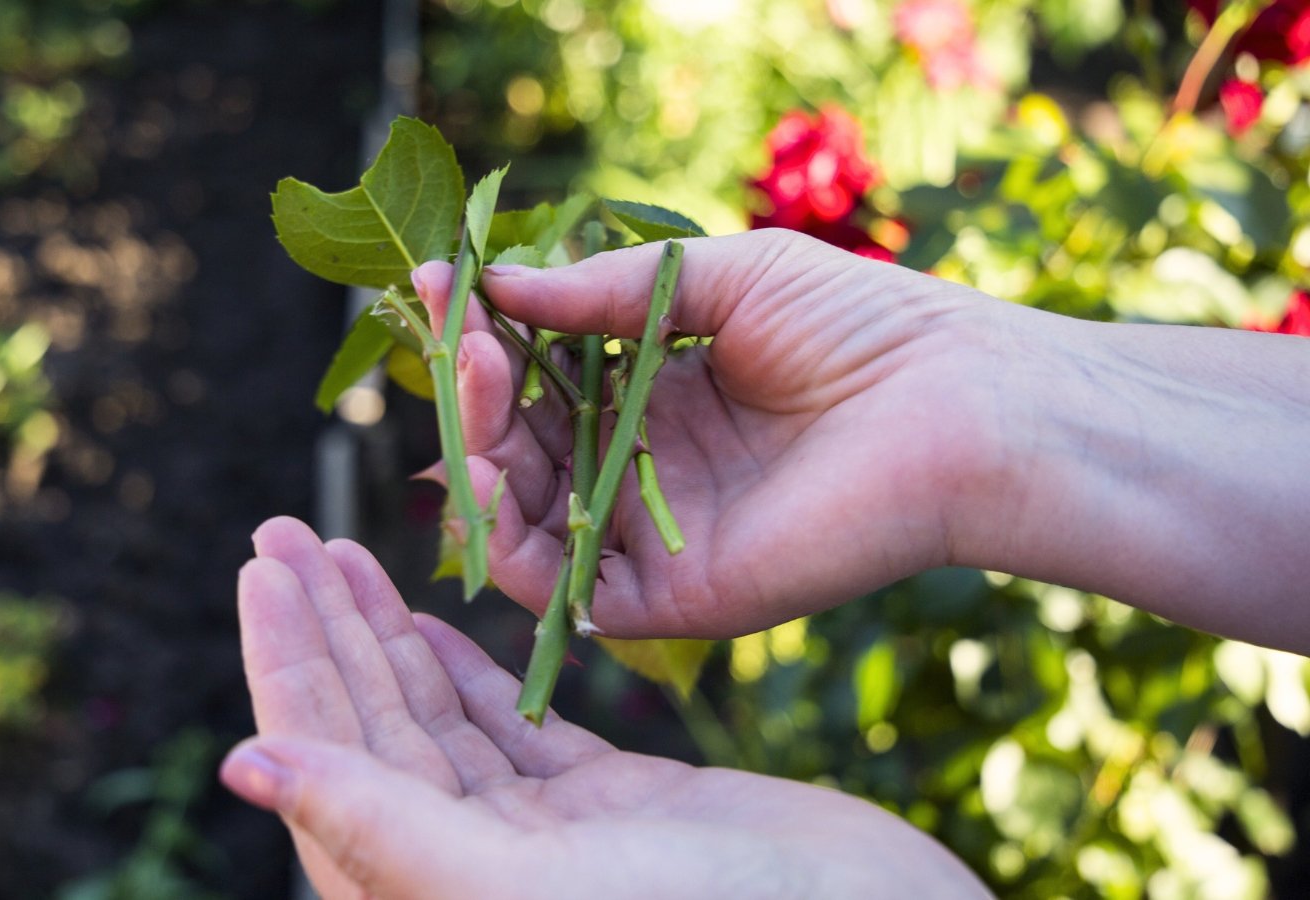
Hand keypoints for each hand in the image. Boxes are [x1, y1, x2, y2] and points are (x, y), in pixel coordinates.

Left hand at [223, 517, 988, 898]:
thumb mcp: (522, 885)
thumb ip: (382, 828)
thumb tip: (244, 763)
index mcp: (425, 895)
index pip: (326, 763)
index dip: (287, 664)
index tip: (261, 567)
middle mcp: (470, 869)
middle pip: (372, 731)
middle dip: (324, 628)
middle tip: (283, 533)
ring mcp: (543, 837)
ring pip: (437, 719)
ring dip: (387, 632)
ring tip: (342, 549)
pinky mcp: (612, 806)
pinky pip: (514, 726)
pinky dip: (471, 666)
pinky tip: (434, 613)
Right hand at [419, 229, 1309, 651]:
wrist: (960, 404)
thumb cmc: (861, 326)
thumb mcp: (718, 278)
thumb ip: (606, 293)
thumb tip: (499, 285)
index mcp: (656, 400)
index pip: (539, 381)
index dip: (488, 340)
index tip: (443, 282)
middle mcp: (644, 472)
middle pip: (520, 450)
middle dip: (474, 393)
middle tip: (456, 335)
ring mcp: (655, 539)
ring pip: (525, 519)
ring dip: (475, 459)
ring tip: (465, 391)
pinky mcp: (673, 598)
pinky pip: (563, 589)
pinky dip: (507, 543)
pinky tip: (484, 474)